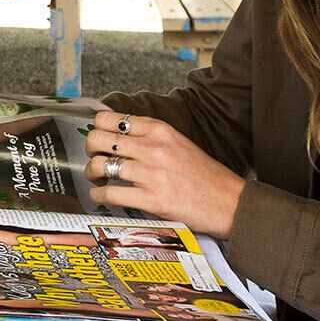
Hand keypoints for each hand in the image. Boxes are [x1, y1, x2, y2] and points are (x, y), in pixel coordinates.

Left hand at [86, 108, 245, 238]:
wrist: (228, 202)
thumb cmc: (203, 174)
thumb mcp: (177, 142)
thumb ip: (149, 136)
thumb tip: (115, 135)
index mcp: (159, 129)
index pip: (110, 118)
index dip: (98, 129)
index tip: (99, 139)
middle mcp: (153, 147)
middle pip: (99, 138)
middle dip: (90, 150)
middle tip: (96, 158)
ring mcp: (152, 173)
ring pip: (100, 165)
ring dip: (92, 173)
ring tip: (98, 178)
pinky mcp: (152, 199)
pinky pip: (110, 193)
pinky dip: (98, 194)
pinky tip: (101, 194)